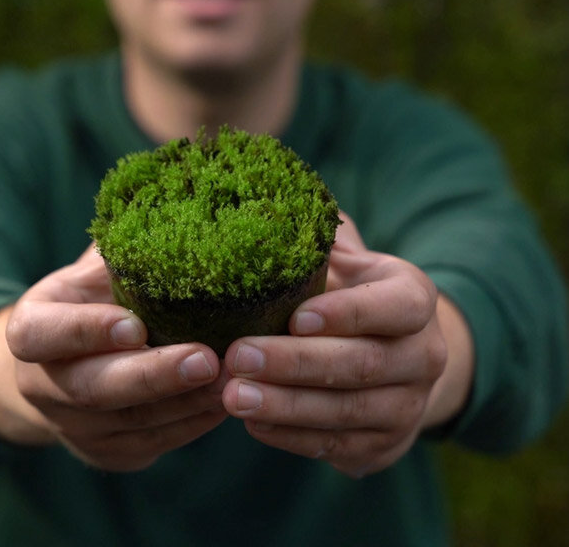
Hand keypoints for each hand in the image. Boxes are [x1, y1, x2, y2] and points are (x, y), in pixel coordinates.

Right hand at [0, 245, 227, 471]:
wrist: (67, 368)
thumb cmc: (93, 302)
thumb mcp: (95, 271)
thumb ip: (124, 249)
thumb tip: (181, 202)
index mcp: (32, 330)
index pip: (42, 335)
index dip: (84, 332)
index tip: (133, 324)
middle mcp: (43, 386)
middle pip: (93, 389)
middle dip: (153, 376)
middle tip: (207, 359)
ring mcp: (74, 428)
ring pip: (133, 423)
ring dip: (187, 403)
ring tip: (235, 378)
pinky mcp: (108, 453)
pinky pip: (157, 443)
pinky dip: (195, 423)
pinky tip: (227, 398)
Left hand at [221, 215, 472, 477]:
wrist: (393, 358)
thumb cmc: (351, 296)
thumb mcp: (345, 261)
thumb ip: (315, 241)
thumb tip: (265, 212)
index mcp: (414, 299)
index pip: (394, 306)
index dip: (347, 313)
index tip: (295, 317)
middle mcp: (424, 355)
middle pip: (362, 364)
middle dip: (295, 363)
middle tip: (238, 357)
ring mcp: (409, 406)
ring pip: (347, 411)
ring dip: (286, 405)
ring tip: (233, 396)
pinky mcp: (385, 445)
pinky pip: (337, 446)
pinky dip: (291, 435)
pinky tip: (253, 421)